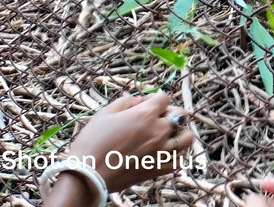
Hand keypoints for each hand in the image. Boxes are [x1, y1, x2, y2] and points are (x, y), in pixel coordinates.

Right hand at [61, 92, 193, 192]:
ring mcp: (160, 151)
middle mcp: (158, 131)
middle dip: (170, 112)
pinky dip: (176, 154)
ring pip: (187, 138)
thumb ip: (127, 101)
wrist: (87, 174)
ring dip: (180, 133)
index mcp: (145, 114)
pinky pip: (179, 160)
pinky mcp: (157, 169)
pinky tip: (165, 152)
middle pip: (180, 114)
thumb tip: (140, 100)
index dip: (154, 99)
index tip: (144, 106)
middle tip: (156, 119)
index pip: (164, 98)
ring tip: (167, 135)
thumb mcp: (106, 112)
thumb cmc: (92, 141)